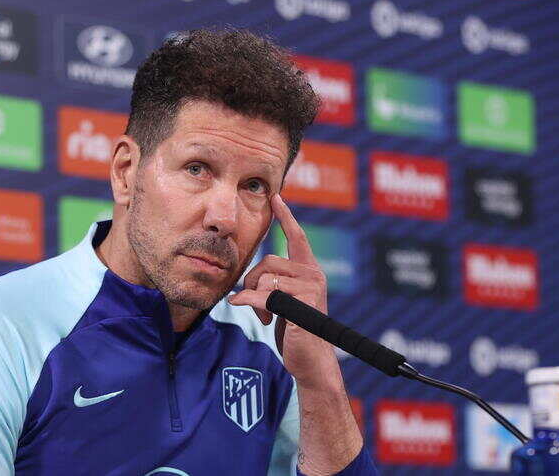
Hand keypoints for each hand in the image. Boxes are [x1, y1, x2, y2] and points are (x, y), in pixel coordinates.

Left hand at [228, 194, 336, 389]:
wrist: (310, 362)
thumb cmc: (294, 333)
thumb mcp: (282, 303)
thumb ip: (272, 285)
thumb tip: (245, 284)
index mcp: (309, 271)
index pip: (296, 237)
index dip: (285, 216)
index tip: (276, 197)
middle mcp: (314, 275)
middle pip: (268, 261)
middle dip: (252, 281)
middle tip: (254, 303)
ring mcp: (310, 288)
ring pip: (264, 278)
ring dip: (254, 298)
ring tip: (263, 315)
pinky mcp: (302, 304)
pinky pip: (265, 295)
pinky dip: (251, 303)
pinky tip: (254, 314)